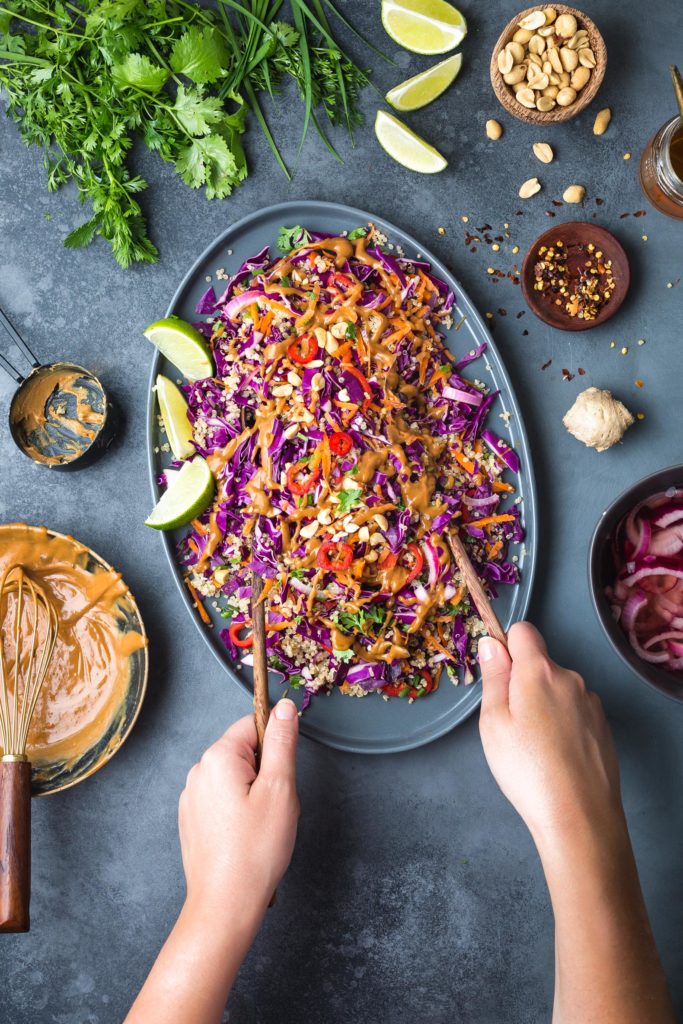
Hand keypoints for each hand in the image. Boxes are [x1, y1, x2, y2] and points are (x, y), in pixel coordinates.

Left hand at [179, 699, 299, 929]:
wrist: (224, 904)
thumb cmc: (255, 850)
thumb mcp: (280, 789)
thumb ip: (282, 742)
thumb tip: (285, 707)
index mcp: (218, 757)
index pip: (254, 724)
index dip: (276, 747)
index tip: (283, 777)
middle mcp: (198, 771)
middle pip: (244, 752)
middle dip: (266, 773)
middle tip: (276, 808)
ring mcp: (191, 797)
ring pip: (236, 778)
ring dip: (255, 794)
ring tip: (262, 828)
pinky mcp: (192, 820)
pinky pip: (223, 800)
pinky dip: (239, 812)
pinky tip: (246, 839)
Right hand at [478, 622, 622, 847]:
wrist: (579, 815)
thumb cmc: (527, 768)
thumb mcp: (493, 722)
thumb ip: (494, 677)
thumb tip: (492, 644)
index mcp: (539, 671)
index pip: (523, 631)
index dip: (507, 648)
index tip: (499, 678)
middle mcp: (570, 678)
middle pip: (541, 664)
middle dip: (523, 683)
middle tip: (511, 725)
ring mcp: (591, 703)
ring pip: (558, 690)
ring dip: (544, 705)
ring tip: (535, 747)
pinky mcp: (603, 726)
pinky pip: (575, 711)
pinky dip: (563, 724)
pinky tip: (556, 756)